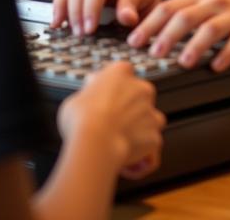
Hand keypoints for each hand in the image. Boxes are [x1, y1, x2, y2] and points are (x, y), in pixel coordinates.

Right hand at [52, 0, 161, 34]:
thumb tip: (136, 34)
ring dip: (73, 12)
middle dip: (90, 10)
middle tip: (88, 32)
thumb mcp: (154, 9)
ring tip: (77, 33)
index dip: (127, 6)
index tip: (126, 20)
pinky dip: (58, 6)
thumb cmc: (143, 0)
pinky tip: (58, 24)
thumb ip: (148, 21)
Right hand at [57, 61, 165, 178]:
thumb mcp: (75, 99)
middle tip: (112, 120)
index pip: (122, 73)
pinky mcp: (154, 135)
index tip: (105, 97)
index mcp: (121, 72)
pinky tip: (129, 156)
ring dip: (139, 127)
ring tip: (122, 139)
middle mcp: (141, 88)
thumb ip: (89, 92)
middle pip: (139, 94)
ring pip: (149, 118)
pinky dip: (143, 149)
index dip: (114, 87)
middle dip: (130, 106)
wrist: (96, 142)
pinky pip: (151, 142)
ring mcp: (151, 111)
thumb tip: (90, 91)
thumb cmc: (82, 119)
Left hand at [130, 0, 229, 70]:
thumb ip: (185, 16)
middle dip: (166, 34)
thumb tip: (150, 37)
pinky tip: (217, 65)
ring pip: (211, 28)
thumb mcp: (210, 7)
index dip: (149, 24)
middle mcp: (216, 3)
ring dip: (195, 45)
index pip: (169, 7)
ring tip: (183, 61)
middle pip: (186, 16)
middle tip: (152, 52)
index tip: (133, 41)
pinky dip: (227, 53)